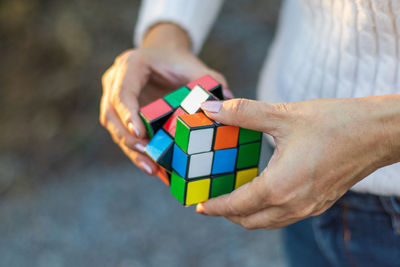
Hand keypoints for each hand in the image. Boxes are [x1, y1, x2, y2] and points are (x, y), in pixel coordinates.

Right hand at [100, 23, 229, 174]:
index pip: (122, 92)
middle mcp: (116, 81)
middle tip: (149, 160)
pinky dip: (137, 151)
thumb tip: (228, 101)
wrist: (165, 56)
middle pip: (111, 115)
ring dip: (132, 151)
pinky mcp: (120, 114)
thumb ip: (209, 81)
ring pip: (114, 129)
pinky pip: (124, 134)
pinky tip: (153, 167)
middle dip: (129, 140)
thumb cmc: (179, 62)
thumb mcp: (195, 68)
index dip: (128, 114)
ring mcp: (114, 98)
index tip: (141, 133)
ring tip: (152, 170)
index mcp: (131, 65)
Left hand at [197, 97, 398, 228]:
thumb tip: (210, 109)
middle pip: (249, 221)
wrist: (378, 132)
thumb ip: (242, 113)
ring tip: (233, 197)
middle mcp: (293, 204)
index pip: (236, 206)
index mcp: (280, 186)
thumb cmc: (334, 122)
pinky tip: (263, 191)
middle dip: (227, 214)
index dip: (215, 207)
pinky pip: (284, 216)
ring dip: (246, 214)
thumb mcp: (283, 114)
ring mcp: (309, 207)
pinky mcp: (319, 203)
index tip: (199, 205)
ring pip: (267, 222)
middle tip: (212, 200)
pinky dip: (266, 210)